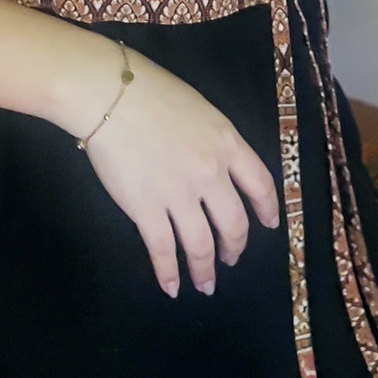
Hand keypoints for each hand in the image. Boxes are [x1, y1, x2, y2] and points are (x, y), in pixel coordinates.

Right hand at [71, 46, 279, 297]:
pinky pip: (163, 249)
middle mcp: (210, 173)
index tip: (268, 225)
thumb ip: (216, 141)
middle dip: (235, 247)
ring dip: (205, 269)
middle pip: (234, 223)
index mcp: (227, 143)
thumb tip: (219, 166)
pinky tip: (171, 286)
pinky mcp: (146, 208)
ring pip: (201, 244)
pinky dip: (168, 273)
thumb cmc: (151, 92)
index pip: (261, 184)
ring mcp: (179, 193)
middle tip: (231, 259)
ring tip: (205, 284)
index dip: (267, 210)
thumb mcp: (201, 110)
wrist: (109, 95)